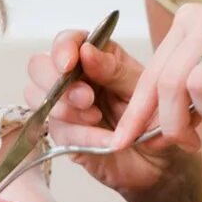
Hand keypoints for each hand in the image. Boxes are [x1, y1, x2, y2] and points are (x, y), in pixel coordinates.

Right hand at [25, 30, 199, 198]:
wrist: (163, 160)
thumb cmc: (155, 116)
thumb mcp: (144, 87)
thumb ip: (115, 70)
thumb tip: (86, 51)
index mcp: (97, 57)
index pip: (66, 41)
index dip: (63, 48)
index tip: (69, 63)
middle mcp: (75, 79)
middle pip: (38, 66)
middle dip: (57, 81)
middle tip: (87, 98)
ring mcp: (66, 107)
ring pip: (37, 98)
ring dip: (66, 109)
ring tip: (97, 118)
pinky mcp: (65, 136)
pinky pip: (59, 132)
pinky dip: (83, 136)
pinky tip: (106, 140)